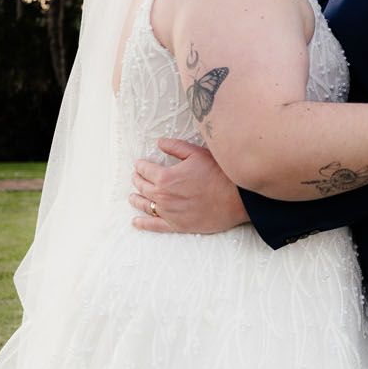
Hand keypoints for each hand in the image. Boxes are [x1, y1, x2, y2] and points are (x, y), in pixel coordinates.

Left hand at [130, 138, 249, 233]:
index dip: (140, 165)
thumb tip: (159, 142)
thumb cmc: (218, 174)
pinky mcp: (177, 225)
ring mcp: (169, 213)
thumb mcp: (196, 153)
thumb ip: (175, 147)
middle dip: (136, 179)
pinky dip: (143, 224)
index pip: (145, 169)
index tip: (138, 163)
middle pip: (142, 187)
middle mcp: (163, 196)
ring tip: (131, 196)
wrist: (235, 199)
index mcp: (165, 177)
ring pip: (145, 205)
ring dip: (136, 199)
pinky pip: (154, 226)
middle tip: (135, 176)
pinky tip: (136, 222)